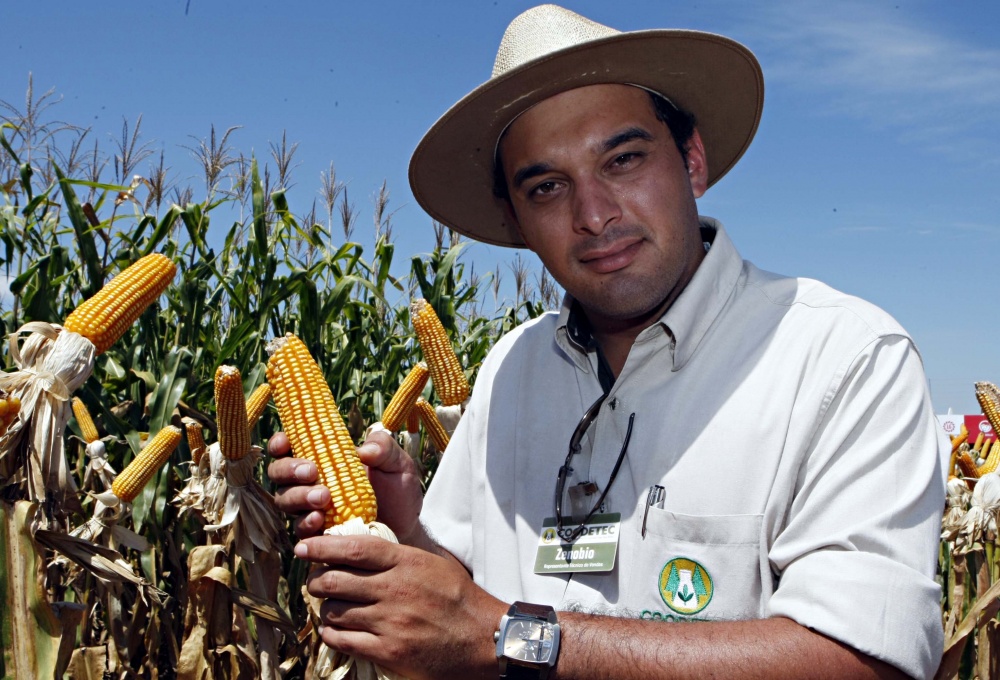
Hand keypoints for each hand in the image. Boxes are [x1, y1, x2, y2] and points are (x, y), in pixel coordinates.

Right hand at [267, 429, 425, 543]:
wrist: (408, 527)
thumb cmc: (398, 490)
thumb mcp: (398, 463)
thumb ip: (384, 448)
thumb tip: (364, 449)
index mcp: (324, 457)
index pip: (289, 446)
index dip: (280, 442)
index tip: (286, 442)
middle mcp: (310, 482)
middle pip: (278, 473)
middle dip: (289, 470)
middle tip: (312, 472)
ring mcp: (310, 508)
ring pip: (284, 500)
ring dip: (298, 496)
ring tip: (324, 497)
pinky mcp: (316, 534)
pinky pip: (299, 530)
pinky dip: (306, 523)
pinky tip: (319, 521)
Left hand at [296, 534, 505, 679]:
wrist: (484, 639)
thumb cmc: (459, 598)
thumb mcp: (432, 564)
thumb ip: (398, 555)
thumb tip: (360, 547)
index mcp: (406, 563)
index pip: (354, 548)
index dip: (322, 546)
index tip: (304, 547)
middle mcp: (394, 590)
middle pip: (335, 580)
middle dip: (316, 580)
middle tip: (314, 581)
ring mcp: (390, 623)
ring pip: (334, 611)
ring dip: (325, 609)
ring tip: (330, 607)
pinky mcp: (388, 651)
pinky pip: (343, 641)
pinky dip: (332, 634)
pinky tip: (335, 630)